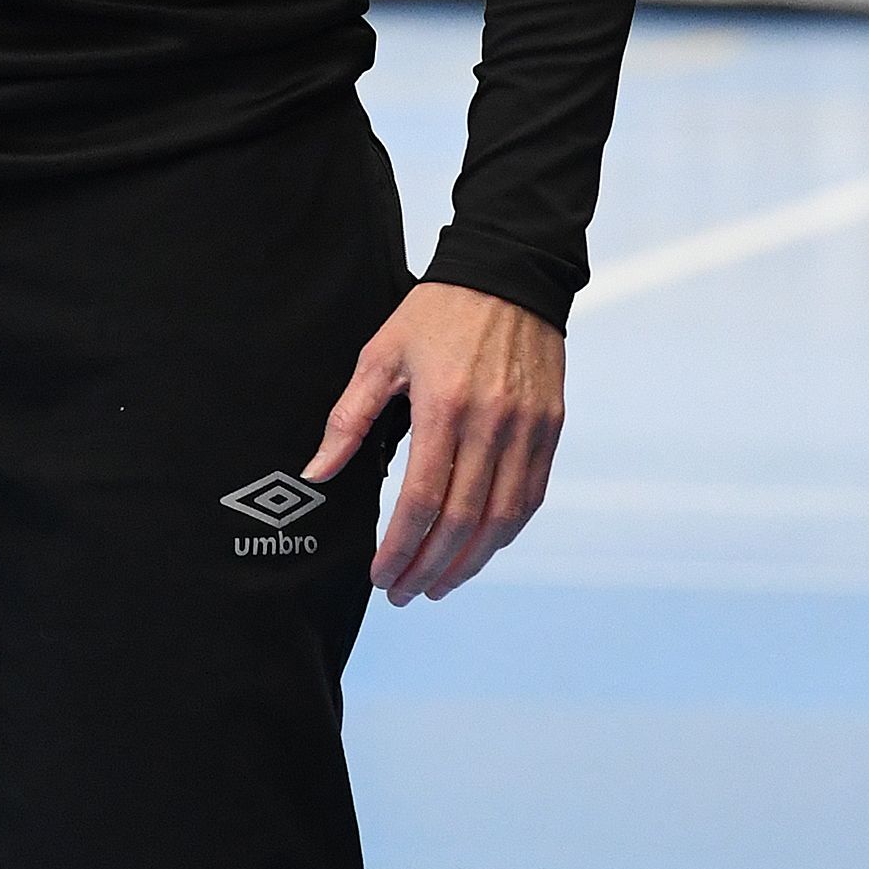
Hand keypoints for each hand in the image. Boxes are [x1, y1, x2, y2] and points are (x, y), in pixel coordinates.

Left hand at [305, 281, 564, 605]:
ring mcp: (527, 430)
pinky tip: (479, 549)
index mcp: (444, 407)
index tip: (380, 576)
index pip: (421, 501)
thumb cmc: (438, 312)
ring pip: (500, 520)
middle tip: (403, 594)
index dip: (399, 548)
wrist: (509, 275)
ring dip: (468, 563)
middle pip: (461, 522)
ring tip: (438, 585)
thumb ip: (349, 417)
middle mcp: (491, 424)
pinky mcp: (550, 428)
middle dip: (429, 568)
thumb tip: (318, 470)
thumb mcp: (381, 355)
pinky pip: (529, 497)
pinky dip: (504, 533)